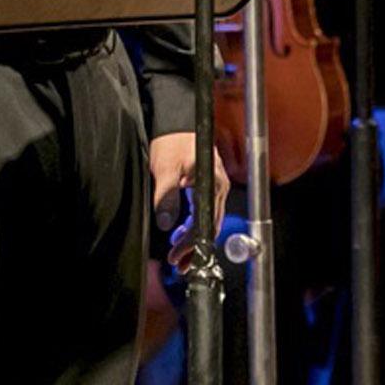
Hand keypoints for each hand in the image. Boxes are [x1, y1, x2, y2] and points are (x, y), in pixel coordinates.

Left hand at [147, 132, 231, 269]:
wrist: (175, 120)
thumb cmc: (172, 140)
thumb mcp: (165, 168)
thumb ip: (167, 196)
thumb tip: (167, 225)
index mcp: (213, 184)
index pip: (205, 223)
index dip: (191, 244)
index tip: (177, 257)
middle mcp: (219, 187)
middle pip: (210, 226)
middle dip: (194, 248)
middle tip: (178, 264)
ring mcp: (215, 186)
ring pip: (208, 220)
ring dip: (194, 239)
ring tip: (178, 254)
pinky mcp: (208, 185)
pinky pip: (205, 211)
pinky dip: (194, 225)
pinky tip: (181, 233)